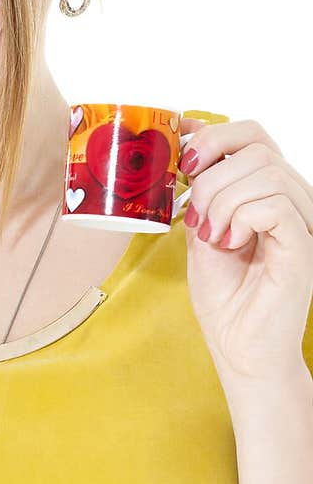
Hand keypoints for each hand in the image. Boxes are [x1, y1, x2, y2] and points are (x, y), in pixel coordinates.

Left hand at [179, 115, 312, 381]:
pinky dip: (242, 217)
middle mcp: (292, 201)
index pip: (253, 135)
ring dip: (224, 200)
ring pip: (267, 172)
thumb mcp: (200, 234)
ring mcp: (302, 222)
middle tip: (196, 216)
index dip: (215, 134)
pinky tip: (230, 242)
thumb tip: (183, 153)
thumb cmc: (225, 299)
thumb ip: (200, 196)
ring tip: (213, 235)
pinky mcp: (303, 246)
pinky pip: (275, 206)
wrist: (240, 350)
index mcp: (267, 193)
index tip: (182, 156)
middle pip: (258, 147)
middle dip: (212, 174)